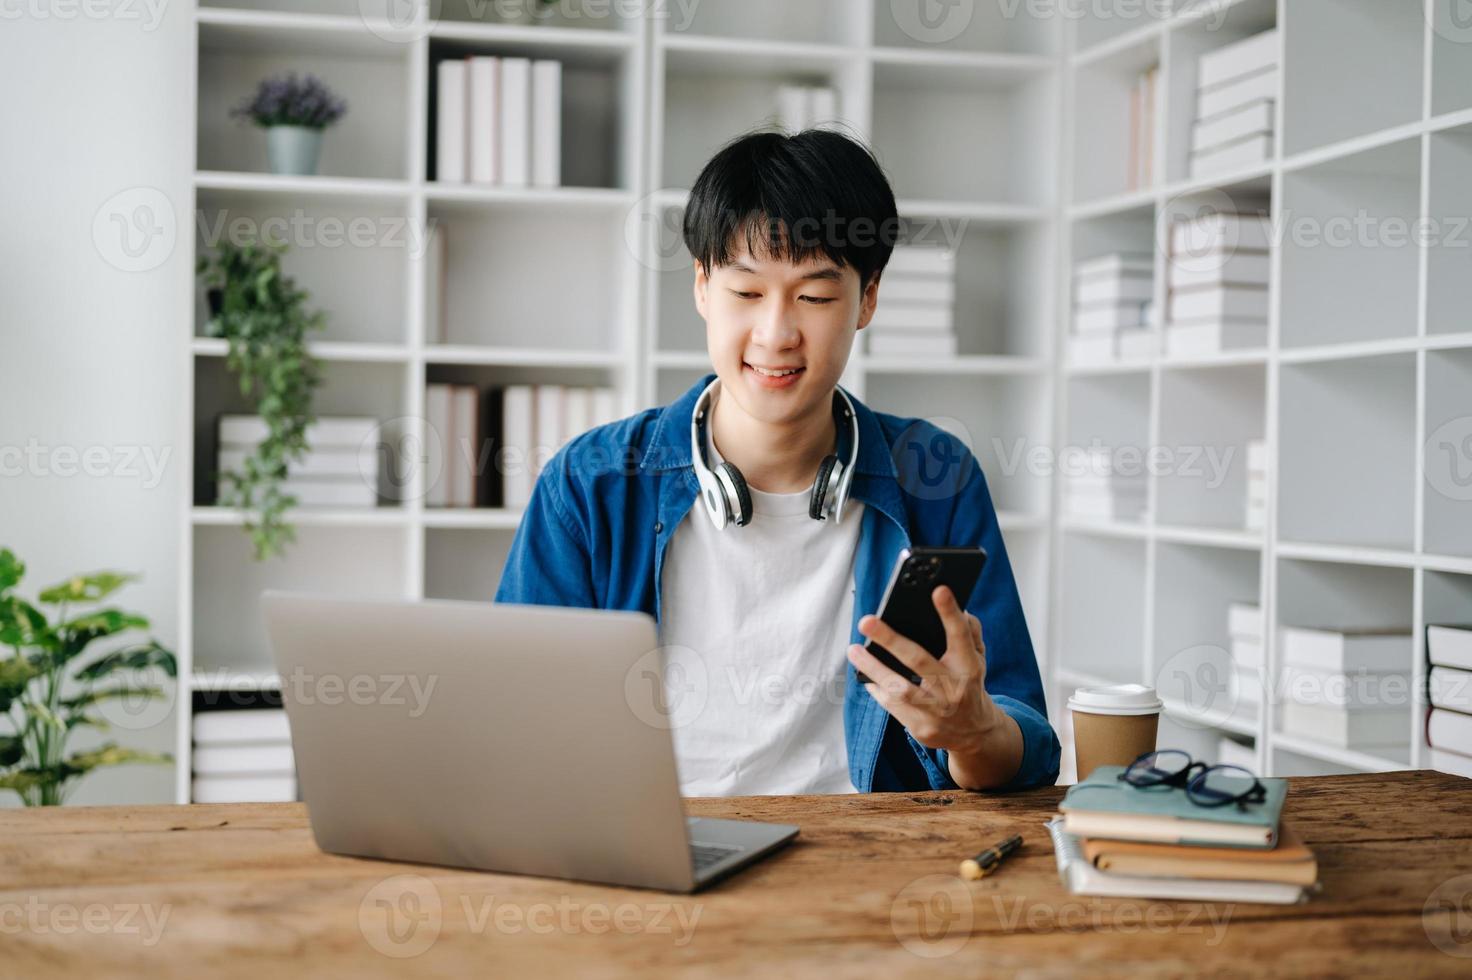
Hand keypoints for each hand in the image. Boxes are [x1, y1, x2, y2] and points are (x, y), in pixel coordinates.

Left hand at [846, 585, 1021, 788]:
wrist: (974, 733)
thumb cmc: (969, 685)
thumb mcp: (978, 659)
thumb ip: (970, 633)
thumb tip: (960, 609)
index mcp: (969, 667)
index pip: (960, 636)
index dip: (950, 614)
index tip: (938, 590)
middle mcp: (952, 688)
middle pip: (918, 660)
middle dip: (890, 639)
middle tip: (866, 621)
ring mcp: (936, 711)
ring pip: (899, 687)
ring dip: (873, 667)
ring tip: (853, 650)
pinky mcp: (922, 727)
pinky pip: (892, 706)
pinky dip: (877, 688)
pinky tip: (864, 673)